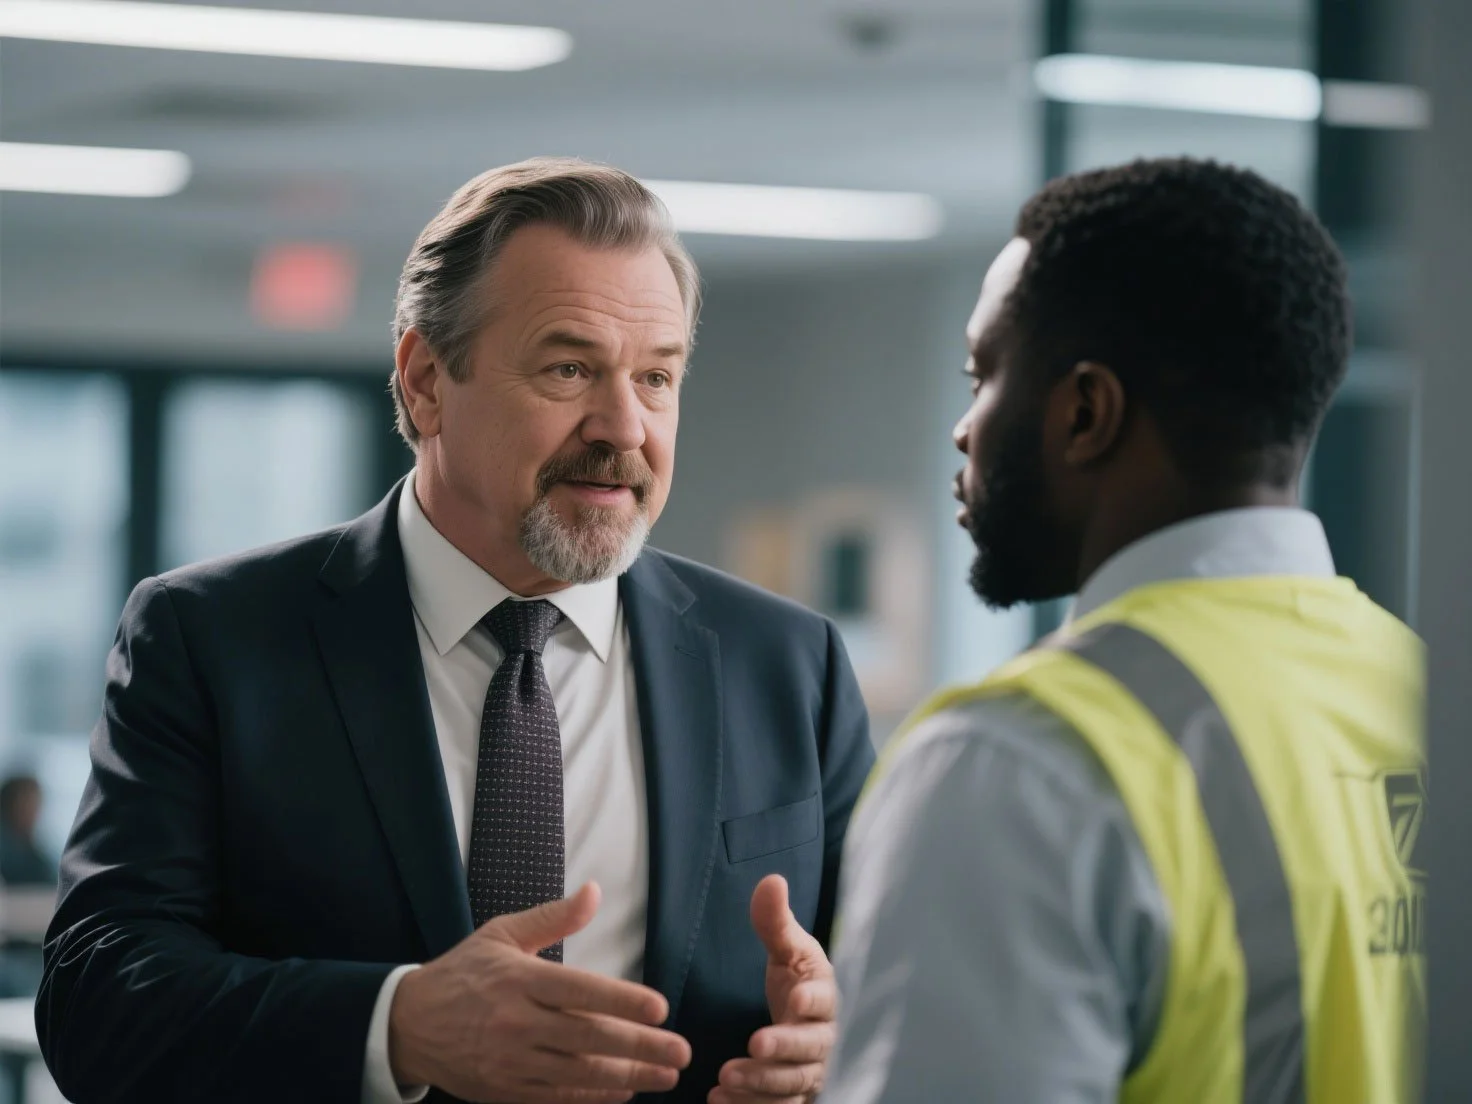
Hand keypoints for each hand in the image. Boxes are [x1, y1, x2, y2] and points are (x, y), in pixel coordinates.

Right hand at [389, 882, 690, 1103]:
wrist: (408, 1025)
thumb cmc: (463, 973)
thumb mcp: (502, 934)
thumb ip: (553, 917)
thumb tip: (595, 892)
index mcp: (520, 980)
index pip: (582, 992)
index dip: (624, 1002)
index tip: (660, 1009)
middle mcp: (518, 1023)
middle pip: (589, 1038)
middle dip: (640, 1047)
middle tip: (681, 1053)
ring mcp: (511, 1062)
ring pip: (578, 1073)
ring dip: (628, 1078)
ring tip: (665, 1076)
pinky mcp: (504, 1091)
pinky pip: (557, 1098)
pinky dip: (593, 1097)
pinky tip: (624, 1093)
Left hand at [711, 875, 836, 1103]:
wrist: (798, 1019)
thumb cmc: (795, 980)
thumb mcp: (786, 949)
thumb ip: (775, 921)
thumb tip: (771, 879)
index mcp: (823, 997)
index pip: (824, 1001)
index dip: (811, 1002)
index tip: (794, 1001)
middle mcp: (821, 1039)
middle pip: (809, 1051)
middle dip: (783, 1050)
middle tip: (754, 1044)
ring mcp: (808, 1071)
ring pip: (792, 1085)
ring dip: (761, 1085)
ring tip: (725, 1078)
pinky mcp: (790, 1095)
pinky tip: (718, 1101)